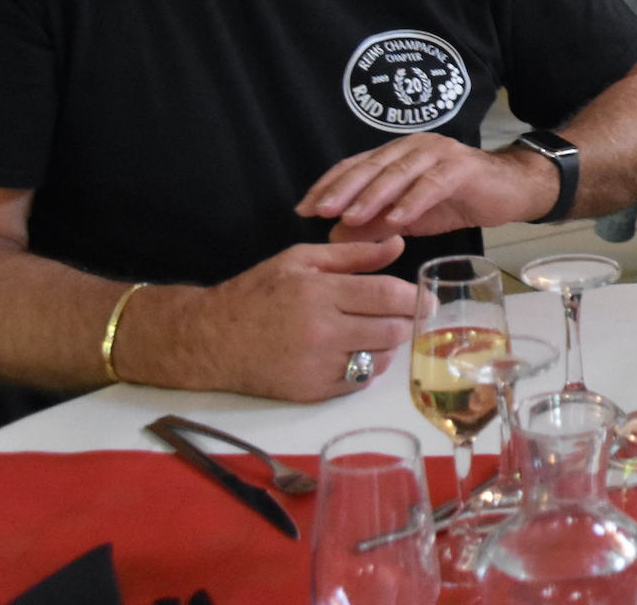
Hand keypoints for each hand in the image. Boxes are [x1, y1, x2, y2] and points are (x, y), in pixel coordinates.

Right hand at [191, 238, 417, 400]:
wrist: (209, 340)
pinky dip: (366, 366)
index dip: (415, 297)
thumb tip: (398, 244)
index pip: (388, 295)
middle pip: (392, 330)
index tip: (427, 298)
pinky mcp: (312, 392)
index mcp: (320, 292)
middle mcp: (322, 331)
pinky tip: (354, 350)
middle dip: (404, 321)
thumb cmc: (257, 293)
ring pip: (381, 358)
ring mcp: (317, 365)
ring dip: (387, 345)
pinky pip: (360, 380)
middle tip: (403, 315)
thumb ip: (353, 254)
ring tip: (375, 330)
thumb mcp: (301, 260)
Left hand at [295, 134, 552, 240]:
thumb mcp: (409, 217)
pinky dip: (412, 201)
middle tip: (320, 211)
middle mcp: (413, 147)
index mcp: (397, 155)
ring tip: (351, 217)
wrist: (509, 191)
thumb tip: (333, 236)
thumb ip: (374, 224)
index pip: (356, 165)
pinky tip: (397, 219)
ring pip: (398, 172)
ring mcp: (438, 153)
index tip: (304, 209)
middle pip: (372, 165)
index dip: (329, 185)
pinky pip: (431, 184)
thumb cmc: (457, 201)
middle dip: (343, 189)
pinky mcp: (461, 167)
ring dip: (373, 195)